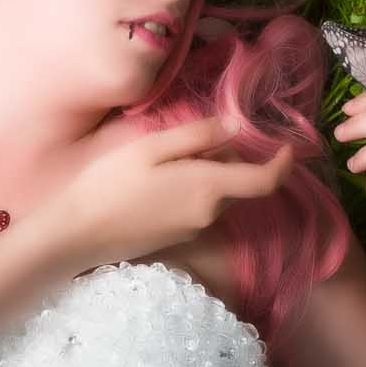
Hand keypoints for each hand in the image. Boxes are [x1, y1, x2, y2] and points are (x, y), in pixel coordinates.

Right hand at [50, 114, 293, 270]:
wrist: (76, 234)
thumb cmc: (110, 183)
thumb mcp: (151, 147)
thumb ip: (196, 136)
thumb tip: (232, 128)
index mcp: (209, 188)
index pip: (265, 181)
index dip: (283, 164)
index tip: (289, 146)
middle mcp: (209, 214)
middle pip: (236, 184)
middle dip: (227, 159)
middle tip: (191, 140)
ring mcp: (192, 230)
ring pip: (215, 196)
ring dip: (205, 175)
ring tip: (164, 160)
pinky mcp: (176, 239)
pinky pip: (196, 208)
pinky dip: (189, 191)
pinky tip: (153, 183)